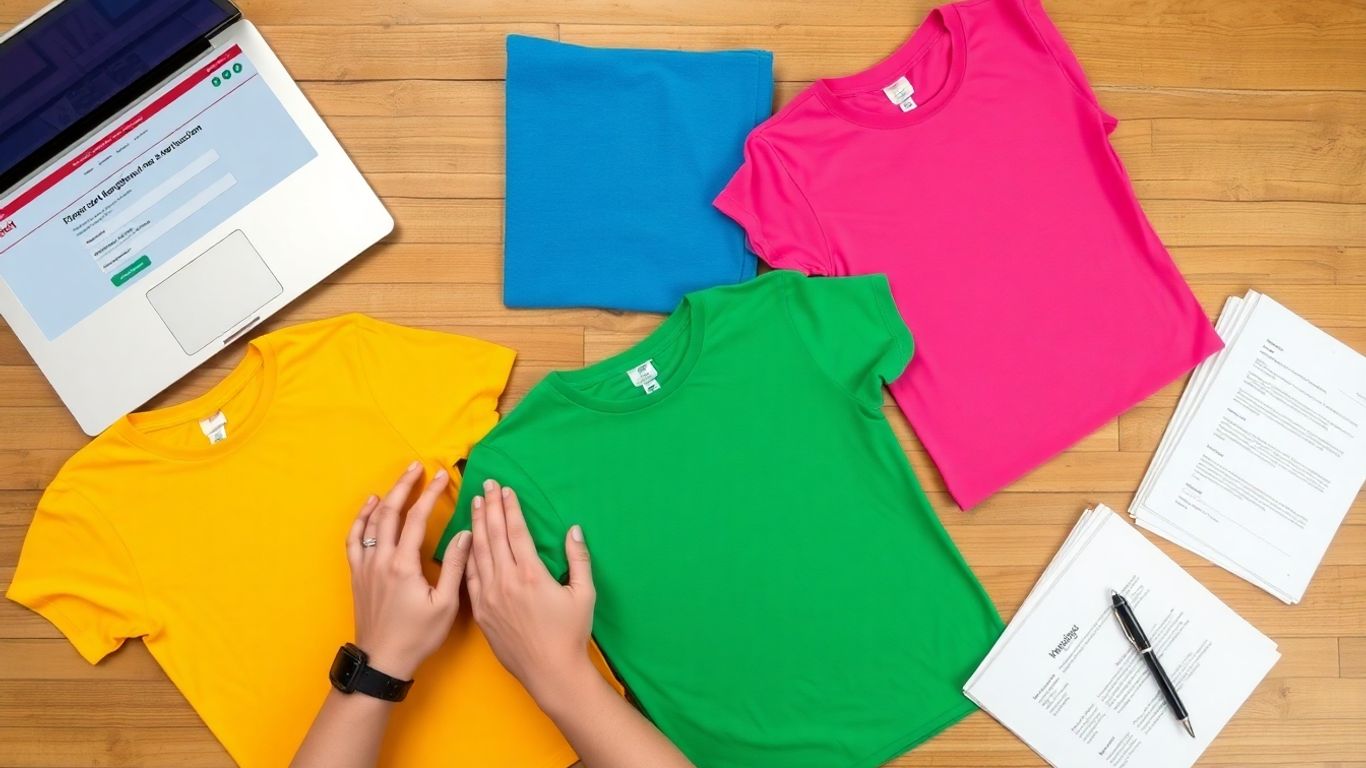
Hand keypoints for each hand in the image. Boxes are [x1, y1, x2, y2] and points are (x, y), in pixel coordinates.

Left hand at [346, 461, 472, 680]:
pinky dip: (360, 518)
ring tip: (399, 480)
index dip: (430, 494)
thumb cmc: (418, 636)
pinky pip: (354, 538)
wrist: (383, 660)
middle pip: (390, 512)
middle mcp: (381, 559)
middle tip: (418, 466)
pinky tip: (369, 506)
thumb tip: (465, 534)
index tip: (441, 476)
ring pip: (371, 521)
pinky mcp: (358, 574)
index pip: (417, 518)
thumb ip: (456, 566)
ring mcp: (365, 565)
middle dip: (404, 485)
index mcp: (404, 565)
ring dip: (385, 497)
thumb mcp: (446, 604)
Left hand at [466, 479, 596, 707]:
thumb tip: (573, 529)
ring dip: (476, 526)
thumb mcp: (584, 594)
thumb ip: (579, 559)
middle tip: (485, 485)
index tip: (505, 489)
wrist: (550, 672)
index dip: (509, 507)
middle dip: (490, 508)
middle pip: (494, 536)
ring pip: (478, 553)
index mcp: (531, 575)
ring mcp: (490, 597)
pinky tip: (465, 542)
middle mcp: (506, 581)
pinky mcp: (481, 611)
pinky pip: (470, 577)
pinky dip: (466, 555)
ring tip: (474, 504)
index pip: (516, 532)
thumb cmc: (571, 634)